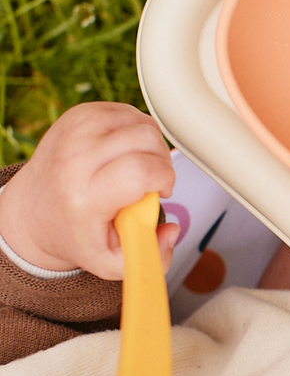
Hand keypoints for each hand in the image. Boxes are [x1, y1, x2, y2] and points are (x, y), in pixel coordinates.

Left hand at [0, 102, 177, 279]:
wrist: (32, 212)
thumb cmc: (75, 233)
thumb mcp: (112, 263)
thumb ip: (152, 257)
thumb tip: (172, 230)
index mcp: (85, 196)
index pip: (140, 171)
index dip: (164, 179)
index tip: (161, 192)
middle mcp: (76, 158)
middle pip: (146, 138)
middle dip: (162, 161)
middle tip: (152, 181)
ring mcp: (74, 132)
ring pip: (141, 122)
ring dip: (152, 145)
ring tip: (139, 165)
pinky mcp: (77, 116)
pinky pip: (127, 112)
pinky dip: (137, 129)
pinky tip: (127, 150)